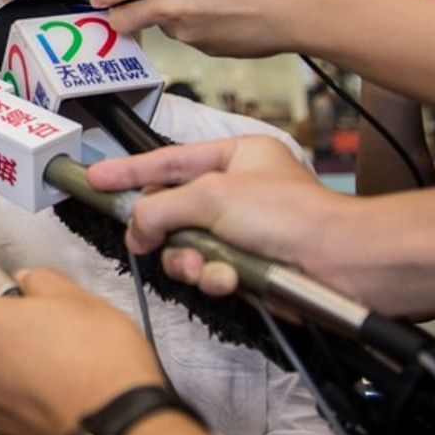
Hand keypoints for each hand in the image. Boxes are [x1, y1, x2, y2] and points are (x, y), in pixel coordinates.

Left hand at [0, 269, 164, 434]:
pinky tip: (70, 405)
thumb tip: (27, 281)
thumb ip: (43, 281)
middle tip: (55, 338)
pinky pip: (19, 415)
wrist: (124, 433)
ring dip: (25, 375)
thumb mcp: (81, 300)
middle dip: (14, 338)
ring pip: (2, 380)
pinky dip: (37, 408)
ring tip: (69, 376)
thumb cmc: (103, 362)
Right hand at [85, 136, 345, 295]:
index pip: (168, 160)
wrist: (340, 265)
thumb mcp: (211, 196)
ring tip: (202, 265)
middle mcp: (237, 191)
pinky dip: (212, 276)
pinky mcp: (245, 267)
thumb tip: (135, 232)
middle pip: (172, 209)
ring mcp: (241, 231)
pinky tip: (228, 279)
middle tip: (144, 240)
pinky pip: (206, 271)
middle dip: (163, 230)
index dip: (129, 171)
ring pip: (184, 246)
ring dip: (188, 259)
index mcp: (235, 156)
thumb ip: (159, 208)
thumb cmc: (288, 215)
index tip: (94, 179)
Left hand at [92, 0, 322, 56]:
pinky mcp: (201, 50)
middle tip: (130, 10)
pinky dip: (198, 30)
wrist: (294, 5)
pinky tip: (224, 17)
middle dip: (121, 16)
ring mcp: (183, 32)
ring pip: (161, 28)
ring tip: (209, 3)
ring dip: (172, 19)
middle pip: (121, 20)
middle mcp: (167, 5)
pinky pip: (189, 38)